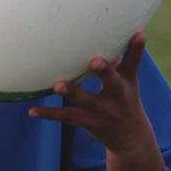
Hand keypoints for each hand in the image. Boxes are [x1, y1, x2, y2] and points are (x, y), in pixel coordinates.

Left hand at [28, 32, 165, 170]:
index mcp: (127, 82)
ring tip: (58, 85)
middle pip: (112, 82)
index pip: (133, 62)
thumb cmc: (124, 99)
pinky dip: (49, 114)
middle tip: (96, 61)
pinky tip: (32, 111)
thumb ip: (115, 60)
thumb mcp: (126, 81)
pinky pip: (67, 116)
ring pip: (86, 100)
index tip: (138, 33)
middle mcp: (117, 96)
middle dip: (105, 72)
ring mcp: (103, 111)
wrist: (131, 138)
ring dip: (72, 92)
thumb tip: (105, 34)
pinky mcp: (88, 122)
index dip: (136, 48)